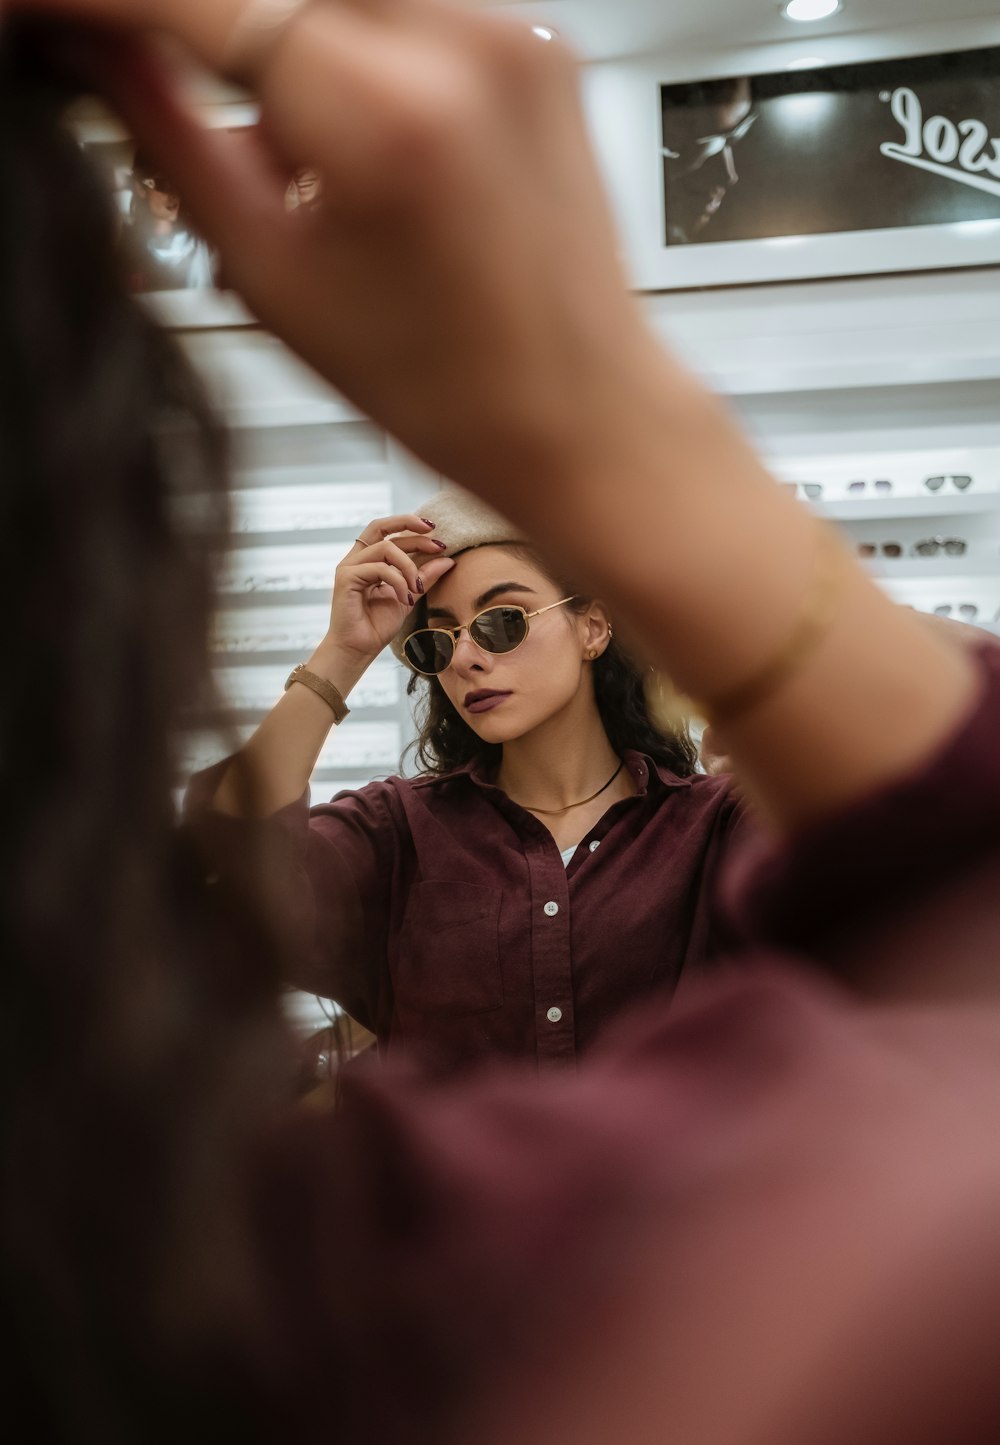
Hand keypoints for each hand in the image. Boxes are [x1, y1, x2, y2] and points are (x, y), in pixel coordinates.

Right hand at [12, 0, 655, 505]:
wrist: (582, 414)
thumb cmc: (457, 390)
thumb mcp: (279, 279)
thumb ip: (173, 140)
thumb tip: (96, 51)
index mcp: (387, 110)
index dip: (98, 3)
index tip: (46, 16)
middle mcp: (461, 39)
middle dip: (188, 20)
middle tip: (141, 68)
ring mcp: (509, 28)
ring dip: (266, 35)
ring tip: (276, 142)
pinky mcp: (533, 37)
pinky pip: (399, 1)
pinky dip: (338, 39)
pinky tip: (336, 126)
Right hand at [325, 514, 452, 664]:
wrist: (359, 649)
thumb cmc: (377, 625)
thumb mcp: (409, 595)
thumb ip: (424, 576)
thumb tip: (447, 559)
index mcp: (369, 560)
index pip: (388, 533)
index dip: (412, 528)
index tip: (438, 537)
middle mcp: (357, 559)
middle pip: (381, 527)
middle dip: (409, 525)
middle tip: (437, 542)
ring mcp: (349, 566)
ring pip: (386, 548)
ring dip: (409, 566)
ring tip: (418, 588)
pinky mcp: (346, 577)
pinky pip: (379, 568)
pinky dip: (398, 582)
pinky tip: (405, 599)